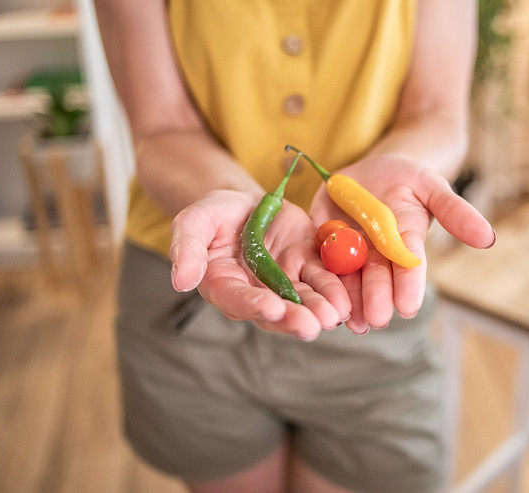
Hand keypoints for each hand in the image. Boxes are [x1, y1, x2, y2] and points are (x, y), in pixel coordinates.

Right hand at [170, 190, 351, 340]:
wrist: (246, 201)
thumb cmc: (214, 214)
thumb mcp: (194, 222)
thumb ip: (187, 249)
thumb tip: (180, 281)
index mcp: (224, 285)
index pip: (237, 300)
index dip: (254, 305)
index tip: (272, 309)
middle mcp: (256, 291)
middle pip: (276, 311)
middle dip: (295, 318)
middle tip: (311, 326)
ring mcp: (285, 280)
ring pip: (304, 299)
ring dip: (320, 309)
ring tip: (334, 315)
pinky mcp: (307, 265)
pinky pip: (323, 279)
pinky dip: (336, 289)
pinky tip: (348, 299)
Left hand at [309, 155, 494, 333]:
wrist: (370, 169)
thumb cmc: (408, 178)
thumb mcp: (431, 186)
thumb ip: (455, 212)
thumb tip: (489, 238)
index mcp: (405, 241)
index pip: (410, 265)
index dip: (409, 285)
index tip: (409, 306)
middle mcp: (378, 253)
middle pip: (377, 278)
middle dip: (377, 298)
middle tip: (377, 319)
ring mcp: (349, 250)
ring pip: (348, 278)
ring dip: (349, 299)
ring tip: (349, 320)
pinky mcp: (320, 240)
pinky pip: (316, 260)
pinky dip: (316, 277)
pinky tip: (316, 295)